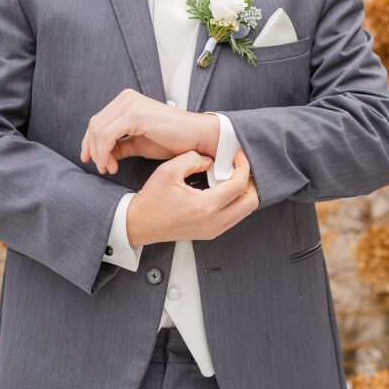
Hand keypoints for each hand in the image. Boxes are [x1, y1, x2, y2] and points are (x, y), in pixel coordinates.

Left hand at [80, 89, 210, 174]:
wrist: (196, 138)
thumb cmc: (173, 140)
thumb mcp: (138, 144)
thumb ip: (120, 146)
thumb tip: (102, 155)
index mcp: (126, 102)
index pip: (98, 121)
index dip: (89, 143)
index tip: (90, 161)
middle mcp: (126, 99)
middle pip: (95, 125)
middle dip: (93, 150)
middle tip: (103, 168)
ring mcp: (130, 104)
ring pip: (98, 130)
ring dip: (99, 154)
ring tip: (110, 168)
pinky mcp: (135, 114)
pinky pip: (108, 135)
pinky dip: (105, 152)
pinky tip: (114, 165)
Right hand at [126, 148, 258, 246]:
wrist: (138, 224)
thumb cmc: (151, 199)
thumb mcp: (169, 170)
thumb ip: (193, 159)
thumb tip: (210, 160)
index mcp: (205, 206)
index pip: (238, 185)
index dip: (243, 167)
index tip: (238, 155)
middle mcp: (213, 222)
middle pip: (250, 202)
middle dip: (249, 182)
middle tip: (239, 167)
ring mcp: (213, 230)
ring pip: (244, 211)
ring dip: (242, 192)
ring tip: (230, 176)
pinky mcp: (210, 233)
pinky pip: (234, 217)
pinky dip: (234, 201)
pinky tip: (222, 188)